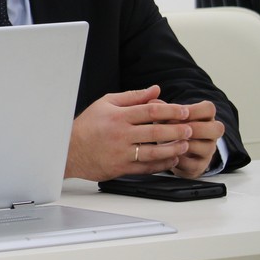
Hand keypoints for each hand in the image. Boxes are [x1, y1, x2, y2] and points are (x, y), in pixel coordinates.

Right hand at [65, 85, 198, 180]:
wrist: (69, 150)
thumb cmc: (87, 126)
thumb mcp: (105, 103)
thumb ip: (132, 96)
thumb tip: (155, 90)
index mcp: (117, 116)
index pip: (150, 111)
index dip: (171, 111)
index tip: (184, 111)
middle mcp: (120, 134)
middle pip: (156, 132)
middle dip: (177, 130)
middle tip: (190, 129)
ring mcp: (121, 152)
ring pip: (155, 152)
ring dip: (174, 148)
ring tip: (184, 144)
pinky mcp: (121, 168)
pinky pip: (147, 167)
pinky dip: (162, 164)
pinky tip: (171, 159)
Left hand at [167, 100, 223, 177]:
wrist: (171, 152)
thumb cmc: (170, 129)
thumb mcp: (166, 118)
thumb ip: (162, 109)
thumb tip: (151, 102)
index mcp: (205, 118)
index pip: (209, 109)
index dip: (195, 110)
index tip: (180, 112)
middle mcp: (211, 134)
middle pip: (216, 128)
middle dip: (195, 128)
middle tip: (175, 128)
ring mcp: (208, 151)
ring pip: (206, 147)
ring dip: (185, 144)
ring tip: (168, 141)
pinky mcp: (199, 166)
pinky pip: (193, 164)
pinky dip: (179, 160)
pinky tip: (166, 155)